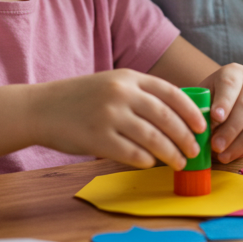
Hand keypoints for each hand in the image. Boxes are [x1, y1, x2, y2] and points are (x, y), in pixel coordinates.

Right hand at [25, 69, 207, 169]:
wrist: (40, 108)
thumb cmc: (81, 98)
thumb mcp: (112, 83)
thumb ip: (140, 94)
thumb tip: (177, 117)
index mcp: (129, 78)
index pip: (171, 93)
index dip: (191, 111)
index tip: (201, 127)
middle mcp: (121, 94)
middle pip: (166, 117)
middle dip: (185, 137)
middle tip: (194, 151)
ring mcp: (109, 116)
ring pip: (152, 138)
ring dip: (170, 153)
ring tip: (179, 162)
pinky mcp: (97, 139)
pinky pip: (131, 153)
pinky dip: (146, 160)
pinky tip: (151, 164)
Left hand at [197, 63, 242, 162]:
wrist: (232, 99)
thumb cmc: (213, 99)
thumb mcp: (204, 98)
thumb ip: (201, 109)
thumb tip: (201, 131)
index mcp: (234, 71)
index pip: (230, 84)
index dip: (224, 101)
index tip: (215, 118)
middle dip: (231, 129)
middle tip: (216, 146)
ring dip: (241, 142)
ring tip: (224, 156)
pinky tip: (236, 154)